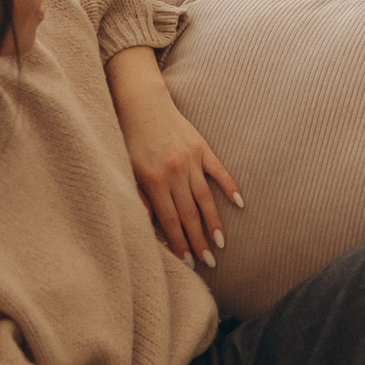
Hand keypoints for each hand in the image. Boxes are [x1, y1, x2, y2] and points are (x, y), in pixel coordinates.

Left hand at [106, 46, 241, 266]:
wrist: (141, 102)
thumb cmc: (128, 138)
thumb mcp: (125, 168)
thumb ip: (138, 196)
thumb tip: (148, 224)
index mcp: (154, 180)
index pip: (170, 219)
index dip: (180, 242)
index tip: (188, 262)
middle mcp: (175, 171)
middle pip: (190, 213)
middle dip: (199, 240)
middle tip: (209, 262)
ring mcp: (191, 159)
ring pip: (205, 197)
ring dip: (214, 222)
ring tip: (222, 243)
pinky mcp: (202, 147)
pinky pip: (219, 170)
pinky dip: (230, 186)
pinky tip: (240, 203)